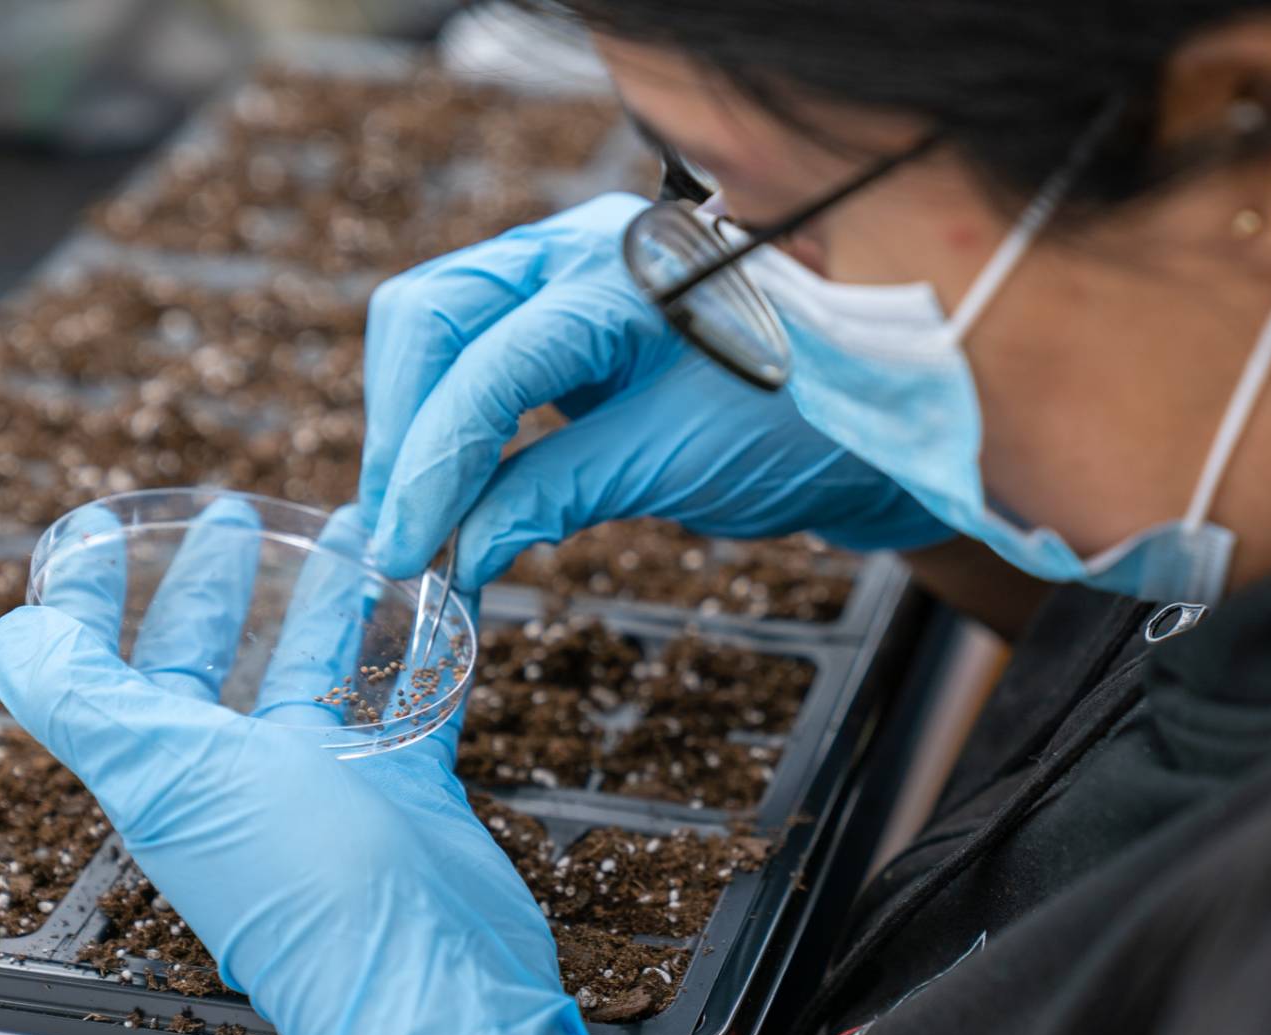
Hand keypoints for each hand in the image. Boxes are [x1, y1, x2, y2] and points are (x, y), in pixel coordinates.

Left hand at [0, 500, 598, 1034]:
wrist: (430, 969)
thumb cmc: (303, 883)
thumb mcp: (172, 773)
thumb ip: (84, 701)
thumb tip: (12, 634)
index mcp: (171, 769)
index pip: (112, 667)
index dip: (99, 596)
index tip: (109, 526)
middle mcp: (243, 773)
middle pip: (219, 660)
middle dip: (220, 583)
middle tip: (239, 516)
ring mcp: (329, 779)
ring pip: (321, 666)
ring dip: (329, 597)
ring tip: (351, 532)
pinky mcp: (406, 788)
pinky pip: (415, 694)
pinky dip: (424, 642)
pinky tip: (441, 595)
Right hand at [359, 193, 948, 589]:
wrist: (872, 410)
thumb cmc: (806, 420)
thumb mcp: (679, 461)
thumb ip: (556, 493)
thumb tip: (457, 550)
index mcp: (622, 269)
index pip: (488, 361)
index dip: (433, 462)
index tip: (407, 549)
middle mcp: (579, 250)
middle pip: (431, 314)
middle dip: (402, 427)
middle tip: (398, 534)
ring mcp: (565, 275)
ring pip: (436, 327)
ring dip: (413, 423)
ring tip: (415, 520)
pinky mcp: (562, 319)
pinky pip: (472, 356)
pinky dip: (449, 421)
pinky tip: (451, 488)